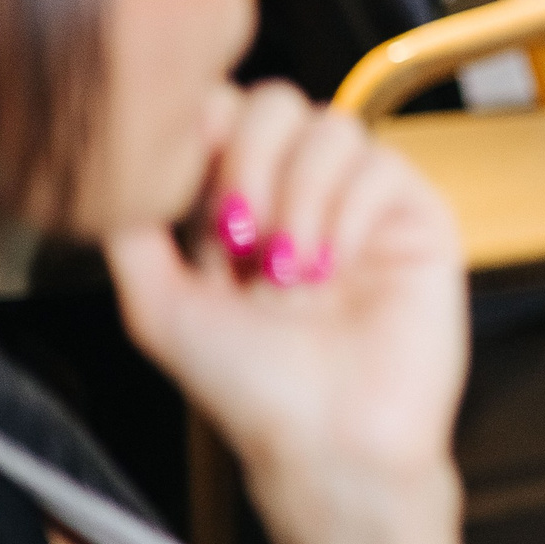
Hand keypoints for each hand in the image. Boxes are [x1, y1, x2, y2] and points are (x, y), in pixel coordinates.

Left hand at [104, 83, 468, 526]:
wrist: (332, 441)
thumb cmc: (254, 392)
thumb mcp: (161, 311)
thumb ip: (133, 236)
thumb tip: (127, 170)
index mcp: (241, 208)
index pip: (226, 115)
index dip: (207, 134)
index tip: (193, 192)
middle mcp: (302, 195)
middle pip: (277, 102)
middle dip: (249, 163)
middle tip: (242, 237)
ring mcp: (362, 202)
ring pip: (333, 126)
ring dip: (300, 196)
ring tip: (294, 269)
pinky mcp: (417, 215)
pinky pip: (382, 165)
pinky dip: (349, 213)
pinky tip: (337, 266)